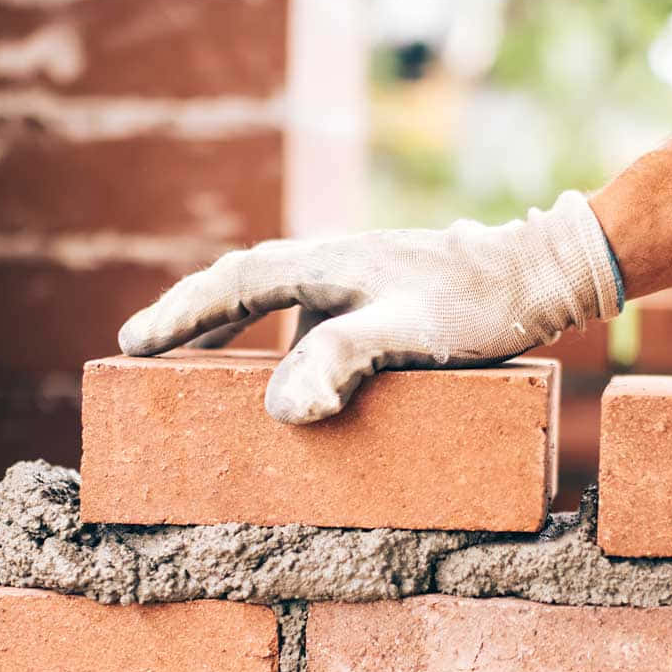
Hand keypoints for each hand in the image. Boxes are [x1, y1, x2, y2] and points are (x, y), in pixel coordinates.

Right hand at [117, 190, 624, 422]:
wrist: (541, 273)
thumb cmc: (477, 305)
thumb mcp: (410, 334)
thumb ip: (343, 362)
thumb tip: (282, 410)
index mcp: (327, 263)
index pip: (233, 284)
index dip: (180, 315)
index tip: (131, 344)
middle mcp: (331, 260)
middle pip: (241, 278)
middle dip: (190, 312)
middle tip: (139, 346)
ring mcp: (353, 275)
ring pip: (270, 289)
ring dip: (227, 318)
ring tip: (187, 355)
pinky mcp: (376, 292)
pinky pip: (304, 308)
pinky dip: (274, 331)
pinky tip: (283, 366)